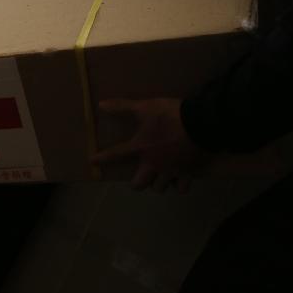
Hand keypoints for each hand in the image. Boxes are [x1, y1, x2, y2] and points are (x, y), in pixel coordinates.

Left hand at [90, 98, 210, 192]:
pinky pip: (181, 187)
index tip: (92, 161)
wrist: (200, 123)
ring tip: (159, 176)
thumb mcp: (145, 107)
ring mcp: (170, 171)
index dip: (102, 158)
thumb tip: (101, 105)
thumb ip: (123, 107)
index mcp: (141, 148)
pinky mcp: (188, 173)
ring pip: (160, 187)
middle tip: (139, 177)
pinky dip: (179, 185)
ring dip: (157, 183)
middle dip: (137, 183)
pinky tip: (178, 179)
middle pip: (140, 184)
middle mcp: (153, 164)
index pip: (116, 155)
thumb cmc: (169, 115)